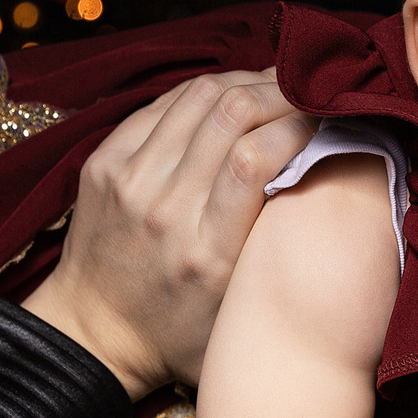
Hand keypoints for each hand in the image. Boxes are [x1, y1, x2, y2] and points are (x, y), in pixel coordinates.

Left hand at [23, 72, 316, 397]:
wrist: (92, 335)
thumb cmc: (177, 334)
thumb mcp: (240, 313)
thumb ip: (276, 255)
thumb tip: (324, 179)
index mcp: (207, 254)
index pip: (255, 158)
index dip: (299, 125)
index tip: (325, 124)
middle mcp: (166, 211)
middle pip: (231, 114)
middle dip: (280, 91)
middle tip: (306, 93)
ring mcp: (129, 181)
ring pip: (198, 95)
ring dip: (245, 82)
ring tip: (273, 87)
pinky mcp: (104, 163)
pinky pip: (163, 104)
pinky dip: (203, 92)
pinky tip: (228, 97)